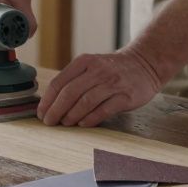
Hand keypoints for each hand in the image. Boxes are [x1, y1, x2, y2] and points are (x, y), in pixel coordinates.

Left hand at [37, 48, 161, 127]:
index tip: (41, 113)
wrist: (145, 64)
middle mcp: (98, 70)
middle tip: (49, 122)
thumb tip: (50, 104)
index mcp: (84, 62)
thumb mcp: (91, 66)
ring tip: (65, 124)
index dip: (47, 100)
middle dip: (55, 110)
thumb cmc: (112, 70)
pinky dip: (90, 119)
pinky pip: (104, 110)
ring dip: (71, 116)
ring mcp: (113, 83)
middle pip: (69, 93)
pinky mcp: (126, 96)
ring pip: (85, 102)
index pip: (59, 82)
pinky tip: (83, 124)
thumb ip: (73, 80)